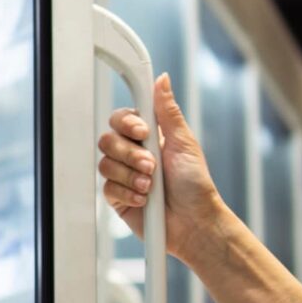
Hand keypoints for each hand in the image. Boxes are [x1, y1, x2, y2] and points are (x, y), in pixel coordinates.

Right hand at [97, 73, 222, 262]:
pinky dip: (129, 193)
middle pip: (108, 139)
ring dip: (131, 176)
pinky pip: (108, 188)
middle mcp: (133, 153)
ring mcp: (124, 175)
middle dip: (131, 154)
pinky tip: (145, 199)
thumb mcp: (184, 142)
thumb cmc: (195, 185)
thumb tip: (163, 79)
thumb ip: (167, 111)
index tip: (142, 130)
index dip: (127, 122)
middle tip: (152, 165)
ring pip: (106, 164)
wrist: (194, 223)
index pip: (123, 118)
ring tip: (152, 186)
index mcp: (149, 137)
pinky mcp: (118, 197)